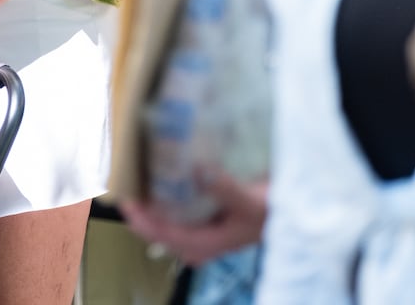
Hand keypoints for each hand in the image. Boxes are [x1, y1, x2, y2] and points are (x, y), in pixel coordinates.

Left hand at [117, 169, 267, 265]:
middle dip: (139, 213)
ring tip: (136, 183)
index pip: (162, 234)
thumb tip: (198, 170)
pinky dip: (163, 203)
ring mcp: (201, 235)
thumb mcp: (250, 202)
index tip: (127, 199)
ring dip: (149, 208)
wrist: (289, 216)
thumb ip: (225, 188)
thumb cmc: (270, 212)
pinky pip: (175, 218)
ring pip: (164, 225)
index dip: (141, 218)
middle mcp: (198, 244)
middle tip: (125, 185)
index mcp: (204, 244)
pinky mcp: (205, 224)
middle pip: (157, 232)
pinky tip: (160, 184)